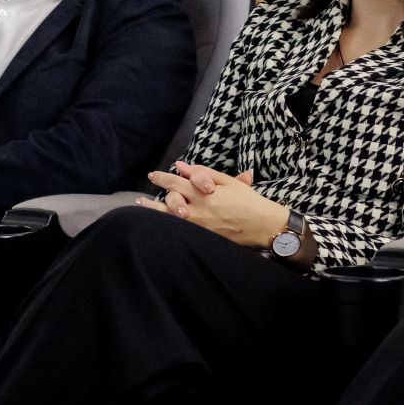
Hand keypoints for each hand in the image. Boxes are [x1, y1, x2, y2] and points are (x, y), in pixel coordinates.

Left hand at [140, 161, 285, 247]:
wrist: (262, 226)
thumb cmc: (247, 201)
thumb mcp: (227, 182)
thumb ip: (203, 173)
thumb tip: (181, 166)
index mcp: (203, 192)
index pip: (176, 182)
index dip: (162, 178)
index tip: (153, 175)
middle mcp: (197, 209)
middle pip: (169, 198)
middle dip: (157, 192)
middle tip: (147, 190)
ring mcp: (197, 226)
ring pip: (168, 217)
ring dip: (153, 210)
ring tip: (141, 205)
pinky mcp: (201, 238)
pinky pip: (177, 231)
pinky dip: (165, 224)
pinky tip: (156, 223)